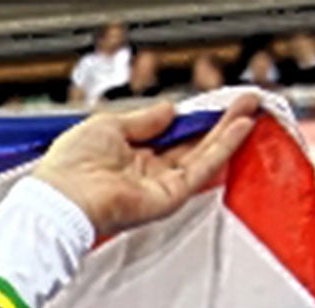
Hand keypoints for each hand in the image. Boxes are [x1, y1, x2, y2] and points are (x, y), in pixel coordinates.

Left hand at [32, 93, 261, 238]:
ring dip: (228, 131)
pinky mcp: (167, 199)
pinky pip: (201, 170)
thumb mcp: (110, 126)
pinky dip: (222, 148)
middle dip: (220, 123)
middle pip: (192, 146)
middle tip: (247, 101)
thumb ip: (144, 120)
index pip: (169, 135)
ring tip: (251, 108)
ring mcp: (157, 187)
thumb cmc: (72, 163)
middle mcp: (145, 174)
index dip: (194, 118)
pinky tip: (240, 127)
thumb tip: (170, 110)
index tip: (216, 101)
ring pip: (202, 156)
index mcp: (127, 157)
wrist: (62, 196)